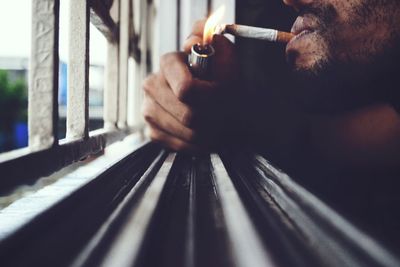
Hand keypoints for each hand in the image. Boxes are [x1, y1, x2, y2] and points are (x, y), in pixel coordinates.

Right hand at [142, 19, 239, 151]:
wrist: (217, 101)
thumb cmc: (221, 78)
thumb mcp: (225, 55)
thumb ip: (214, 41)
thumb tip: (195, 39)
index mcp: (168, 63)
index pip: (187, 89)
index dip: (211, 97)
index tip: (223, 94)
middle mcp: (152, 85)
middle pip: (189, 115)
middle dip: (213, 116)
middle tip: (224, 112)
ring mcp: (148, 110)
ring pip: (186, 132)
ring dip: (209, 131)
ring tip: (216, 122)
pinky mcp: (152, 132)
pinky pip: (180, 145)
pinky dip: (199, 144)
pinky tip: (204, 133)